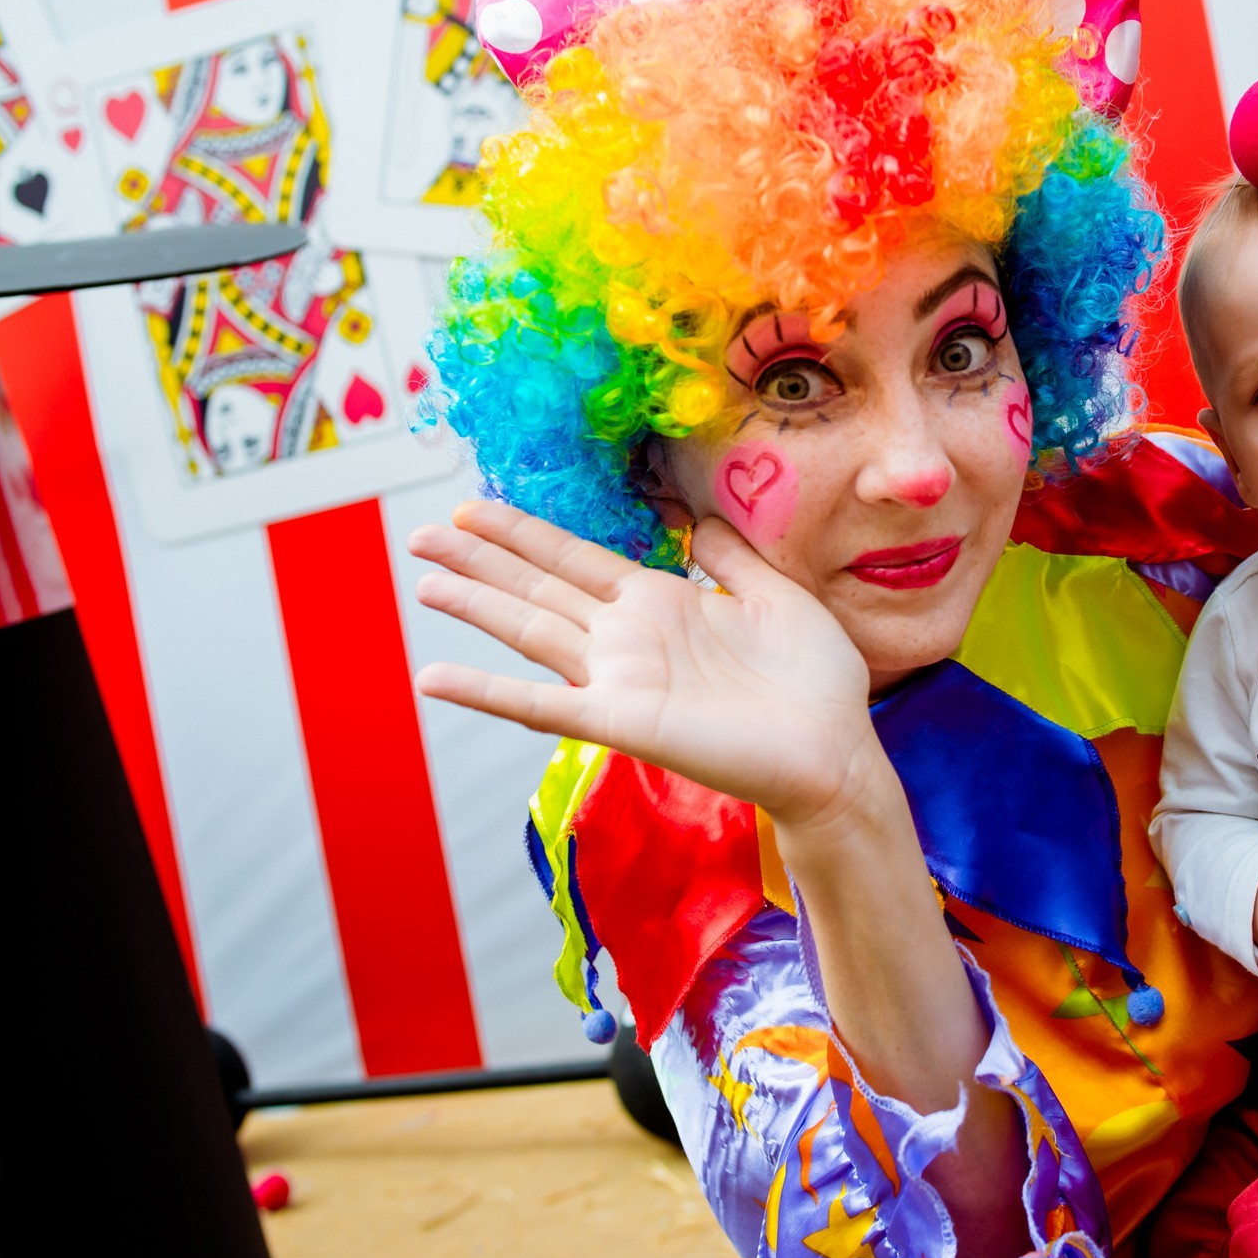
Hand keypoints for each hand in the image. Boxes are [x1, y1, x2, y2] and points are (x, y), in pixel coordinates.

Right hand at [409, 502, 880, 830]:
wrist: (835, 749)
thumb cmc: (814, 681)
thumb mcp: (776, 596)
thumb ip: (732, 558)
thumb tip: (699, 520)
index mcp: (659, 603)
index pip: (575, 559)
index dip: (525, 534)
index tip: (474, 508)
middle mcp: (628, 639)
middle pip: (537, 588)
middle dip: (481, 560)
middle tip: (422, 533)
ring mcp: (619, 680)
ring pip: (529, 632)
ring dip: (475, 607)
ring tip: (422, 581)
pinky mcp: (621, 721)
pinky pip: (540, 706)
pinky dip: (486, 691)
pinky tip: (434, 676)